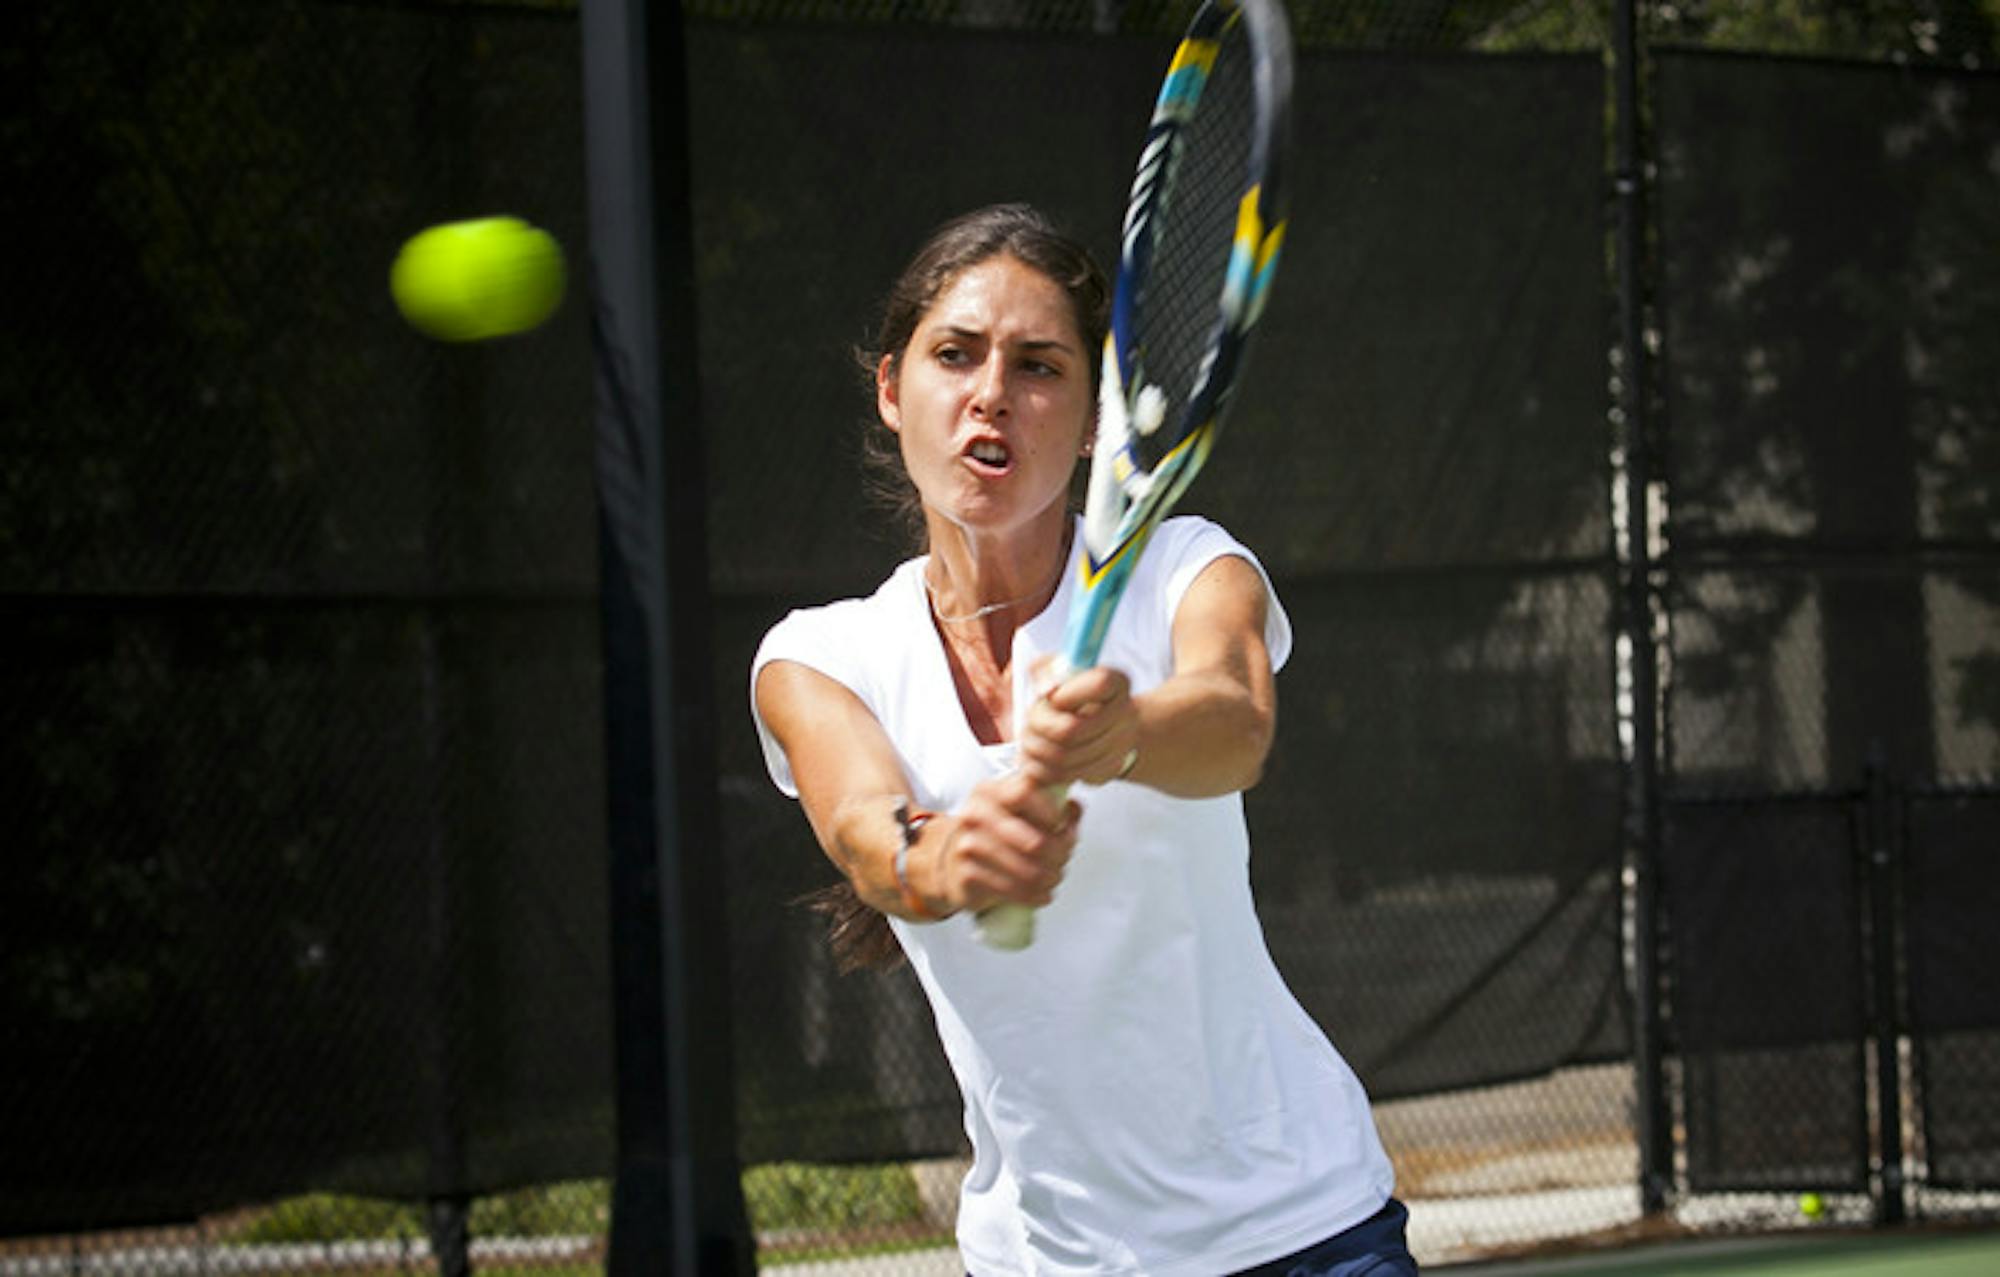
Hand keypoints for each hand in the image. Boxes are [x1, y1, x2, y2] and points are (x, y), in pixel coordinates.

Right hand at [931, 771, 1079, 912]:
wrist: (951, 862)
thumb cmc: (994, 834)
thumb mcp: (1017, 809)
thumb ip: (1050, 803)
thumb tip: (1074, 807)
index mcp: (990, 791)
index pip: (1025, 792)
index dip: (1051, 812)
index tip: (1061, 825)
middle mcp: (975, 815)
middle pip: (1035, 841)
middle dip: (1060, 856)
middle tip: (1064, 859)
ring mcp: (968, 846)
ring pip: (1029, 871)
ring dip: (1050, 878)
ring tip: (1054, 878)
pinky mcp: (968, 876)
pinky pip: (1015, 891)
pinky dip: (1035, 896)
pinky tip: (1041, 894)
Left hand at [1019, 660, 1141, 788]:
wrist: (1093, 722)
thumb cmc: (1068, 691)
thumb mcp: (1055, 669)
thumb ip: (1044, 670)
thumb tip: (1044, 690)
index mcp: (1116, 682)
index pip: (1100, 684)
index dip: (1066, 694)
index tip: (1049, 697)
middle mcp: (1125, 714)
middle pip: (1070, 730)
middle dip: (1038, 728)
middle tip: (1028, 725)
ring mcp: (1120, 746)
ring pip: (1063, 758)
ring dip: (1035, 751)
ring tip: (1028, 742)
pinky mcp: (1107, 771)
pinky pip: (1065, 777)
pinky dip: (1043, 770)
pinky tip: (1037, 760)